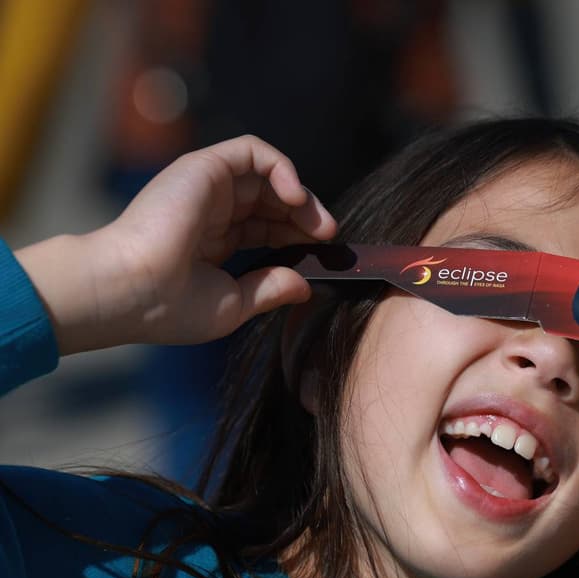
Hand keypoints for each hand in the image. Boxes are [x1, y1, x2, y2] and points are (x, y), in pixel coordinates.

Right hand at [16, 135, 336, 354]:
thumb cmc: (170, 306)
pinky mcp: (203, 167)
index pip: (266, 228)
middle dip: (305, 216)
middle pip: (272, 200)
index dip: (297, 237)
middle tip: (328, 238)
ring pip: (267, 174)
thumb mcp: (233, 304)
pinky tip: (295, 198)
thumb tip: (305, 285)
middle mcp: (210, 210)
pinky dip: (281, 167)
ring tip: (318, 224)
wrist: (130, 291)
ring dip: (300, 195)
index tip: (322, 255)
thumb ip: (269, 289)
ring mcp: (206, 187)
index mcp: (212, 241)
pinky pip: (252, 151)